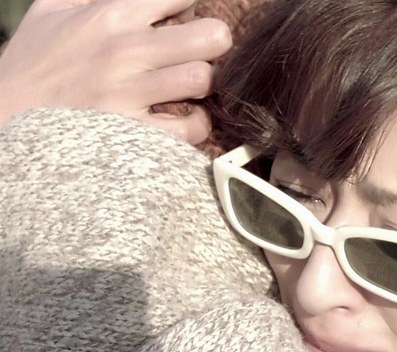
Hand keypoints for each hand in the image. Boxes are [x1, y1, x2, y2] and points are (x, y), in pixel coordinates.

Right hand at [0, 0, 231, 143]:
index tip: (183, 19)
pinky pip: (191, 127)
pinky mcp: (134, 133)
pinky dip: (195, 125)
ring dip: (204, 85)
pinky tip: (181, 119)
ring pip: (204, 79)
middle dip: (214, 42)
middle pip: (213, 36)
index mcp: (110, 14)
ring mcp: (130, 93)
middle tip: (199, 53)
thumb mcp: (52, 12)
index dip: (191, 7)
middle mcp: (125, 51)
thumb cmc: (32, 67)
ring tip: (188, 87)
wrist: (4, 124)